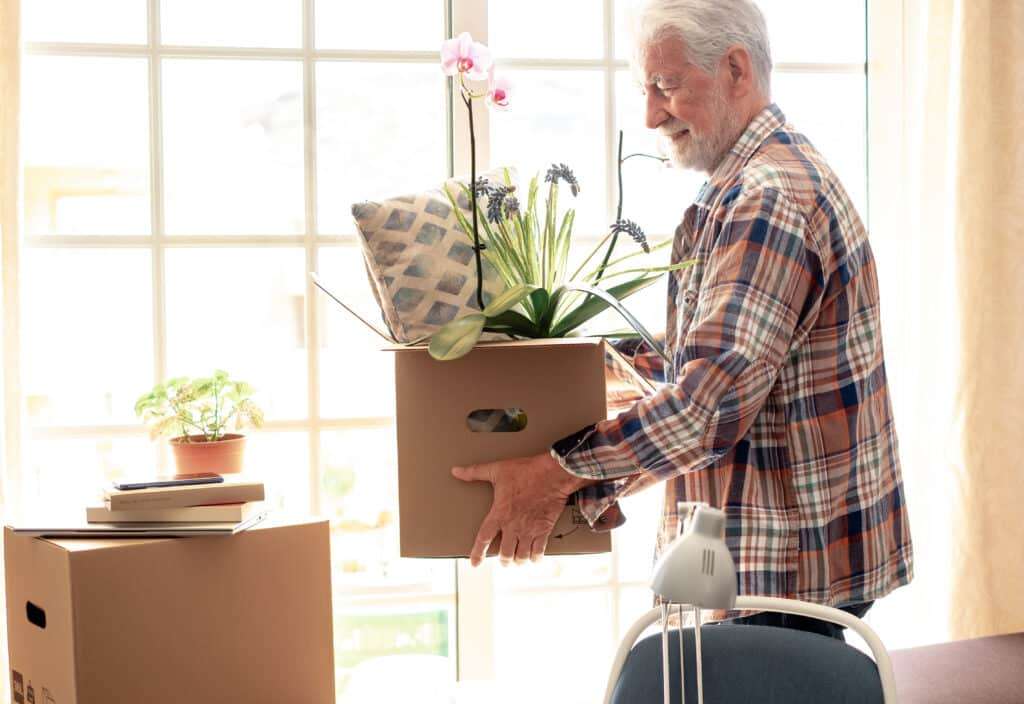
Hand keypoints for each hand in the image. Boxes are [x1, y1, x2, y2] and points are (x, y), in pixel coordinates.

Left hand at [452, 452, 588, 566]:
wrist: (551, 474)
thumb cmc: (525, 471)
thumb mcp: (497, 470)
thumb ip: (475, 472)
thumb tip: (456, 471)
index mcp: (499, 514)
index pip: (483, 538)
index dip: (477, 553)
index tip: (475, 563)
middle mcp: (513, 526)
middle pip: (505, 553)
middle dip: (503, 560)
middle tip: (503, 560)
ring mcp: (529, 530)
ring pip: (521, 556)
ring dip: (518, 561)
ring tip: (517, 561)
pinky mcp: (544, 529)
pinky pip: (539, 551)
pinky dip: (535, 558)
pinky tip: (534, 558)